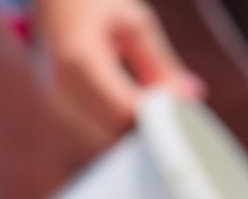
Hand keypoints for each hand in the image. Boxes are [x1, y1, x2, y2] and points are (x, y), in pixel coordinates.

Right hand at [31, 0, 203, 139]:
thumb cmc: (89, 0)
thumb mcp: (132, 23)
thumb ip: (161, 63)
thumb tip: (192, 95)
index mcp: (77, 58)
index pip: (125, 109)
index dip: (157, 119)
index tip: (187, 114)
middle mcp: (60, 84)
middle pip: (115, 131)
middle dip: (151, 130)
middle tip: (183, 121)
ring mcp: (56, 98)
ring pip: (107, 136)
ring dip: (138, 133)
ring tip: (166, 117)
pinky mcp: (59, 105)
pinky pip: (97, 129)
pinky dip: (123, 129)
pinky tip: (145, 117)